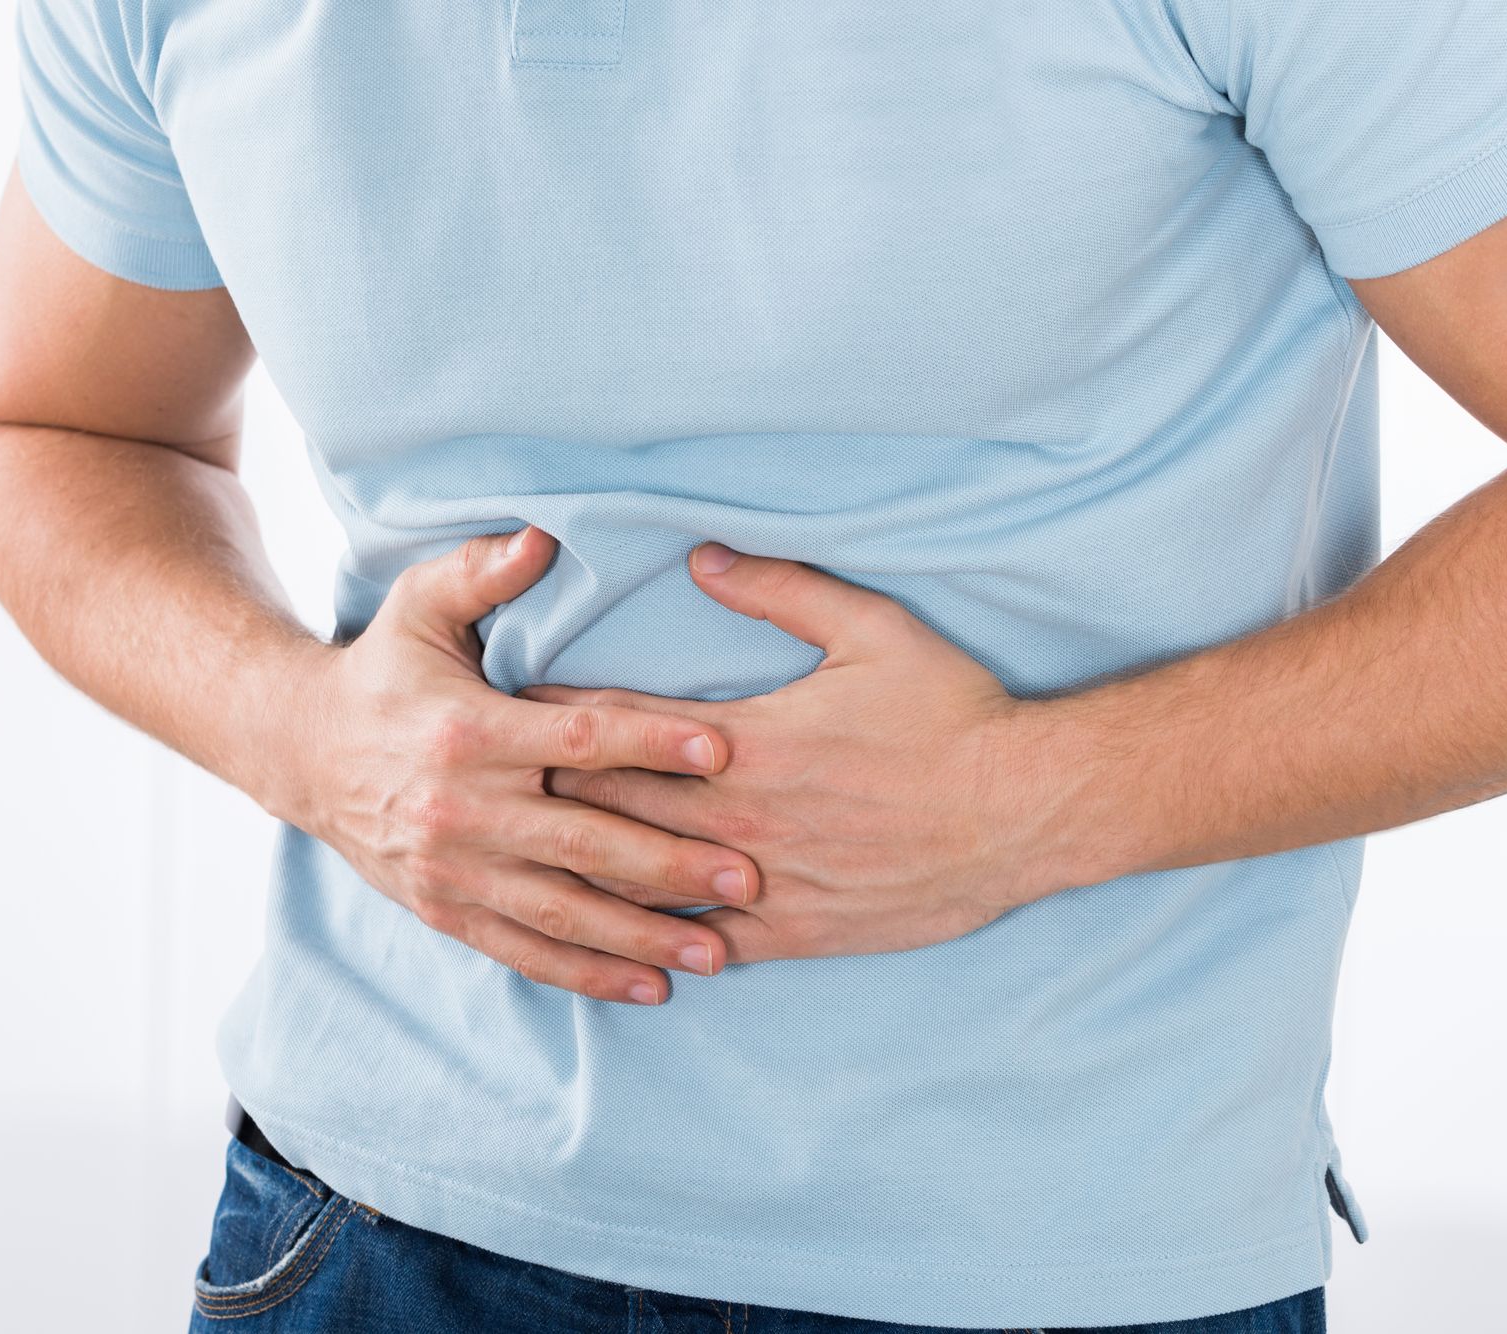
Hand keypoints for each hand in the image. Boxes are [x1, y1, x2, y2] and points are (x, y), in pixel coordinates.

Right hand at [265, 526, 759, 1003]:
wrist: (300, 750)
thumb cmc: (384, 669)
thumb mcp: (421, 605)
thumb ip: (484, 571)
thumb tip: (545, 535)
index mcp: (468, 731)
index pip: (578, 738)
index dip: (653, 742)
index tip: (724, 749)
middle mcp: (461, 809)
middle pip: (583, 840)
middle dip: (670, 861)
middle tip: (748, 870)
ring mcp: (453, 869)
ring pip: (561, 911)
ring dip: (643, 935)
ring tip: (718, 950)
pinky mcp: (445, 910)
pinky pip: (524, 951)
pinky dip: (587, 974)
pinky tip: (649, 986)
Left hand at [519, 543, 1078, 964]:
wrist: (1025, 810)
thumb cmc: (952, 715)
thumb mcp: (872, 629)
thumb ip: (779, 590)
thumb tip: (699, 559)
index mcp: (743, 740)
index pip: (616, 726)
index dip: (552, 716)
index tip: (499, 707)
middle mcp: (736, 816)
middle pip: (606, 804)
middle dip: (542, 791)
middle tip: (481, 783)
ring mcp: (761, 880)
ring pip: (638, 882)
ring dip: (576, 868)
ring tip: (518, 859)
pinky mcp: (792, 931)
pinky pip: (699, 943)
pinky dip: (648, 939)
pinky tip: (608, 938)